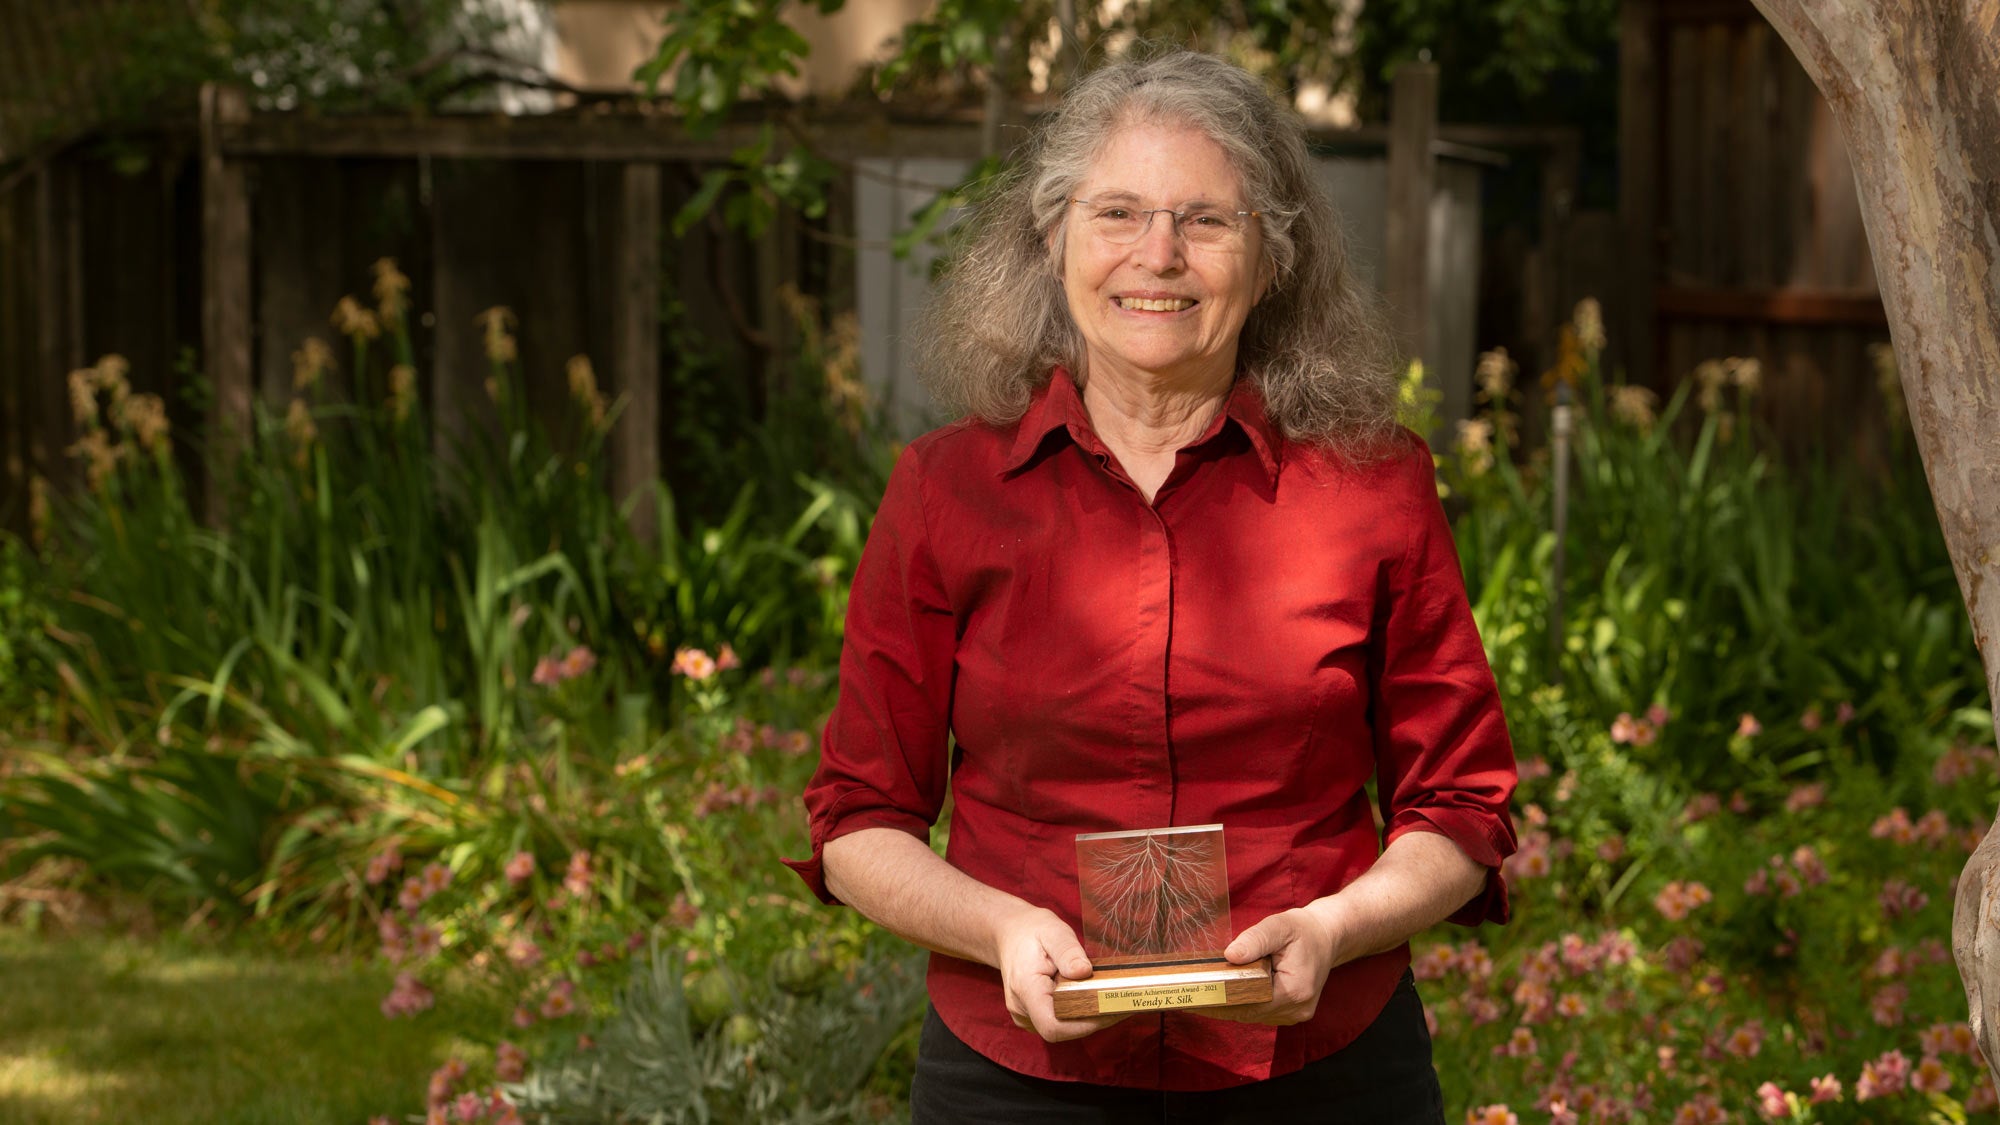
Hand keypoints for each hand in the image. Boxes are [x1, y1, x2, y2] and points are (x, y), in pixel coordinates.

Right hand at [991, 905, 1129, 1041]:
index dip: (1083, 1025)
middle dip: (1092, 1020)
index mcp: (1025, 988)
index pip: (1052, 1025)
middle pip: (1061, 1030)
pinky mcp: (1032, 1015)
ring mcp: (1025, 1014)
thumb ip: (1068, 951)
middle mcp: (1021, 1008)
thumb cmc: (1031, 931)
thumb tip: (1084, 971)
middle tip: (1119, 1001)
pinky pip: (1058, 1022)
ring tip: (1108, 998)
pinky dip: (1077, 1014)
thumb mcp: (1053, 931)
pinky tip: (1091, 998)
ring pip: (1061, 1029)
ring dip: (1086, 1018)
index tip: (1109, 1009)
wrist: (1009, 933)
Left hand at [1198, 904, 1341, 1025]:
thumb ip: (1254, 940)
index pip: (1250, 1004)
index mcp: (1295, 991)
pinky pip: (1260, 1012)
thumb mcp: (1279, 926)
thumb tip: (1230, 956)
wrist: (1327, 936)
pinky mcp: (1291, 1012)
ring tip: (1202, 995)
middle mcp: (1296, 1010)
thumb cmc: (1304, 930)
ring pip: (1253, 1015)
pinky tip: (1225, 994)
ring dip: (1231, 1005)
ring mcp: (1295, 1014)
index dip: (1222, 1001)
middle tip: (1191, 995)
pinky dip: (1243, 1003)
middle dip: (1221, 1004)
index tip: (1197, 997)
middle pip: (1249, 1013)